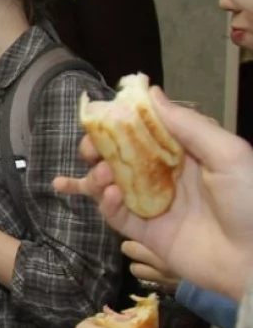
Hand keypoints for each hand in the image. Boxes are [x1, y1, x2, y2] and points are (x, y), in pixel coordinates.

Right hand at [54, 88, 252, 299]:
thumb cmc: (251, 201)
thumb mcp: (228, 154)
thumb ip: (189, 125)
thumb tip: (151, 93)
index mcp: (187, 155)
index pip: (146, 131)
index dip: (122, 122)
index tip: (102, 116)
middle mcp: (166, 177)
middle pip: (122, 158)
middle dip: (100, 150)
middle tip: (89, 148)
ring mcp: (155, 206)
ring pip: (113, 185)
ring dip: (99, 176)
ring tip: (100, 174)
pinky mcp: (147, 234)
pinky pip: (118, 216)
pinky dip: (107, 204)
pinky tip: (111, 195)